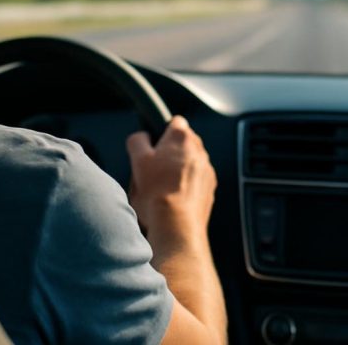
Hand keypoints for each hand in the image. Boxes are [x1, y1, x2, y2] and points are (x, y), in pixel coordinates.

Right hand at [126, 116, 216, 246]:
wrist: (177, 226)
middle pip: (183, 144)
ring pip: (191, 164)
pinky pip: (197, 182)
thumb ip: (137, 141)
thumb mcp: (137, 161)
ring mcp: (207, 171)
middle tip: (154, 169)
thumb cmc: (157, 194)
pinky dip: (187, 187)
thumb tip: (141, 137)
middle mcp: (199, 151)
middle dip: (170, 153)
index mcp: (181, 138)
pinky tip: (173, 199)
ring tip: (163, 188)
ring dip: (180, 171)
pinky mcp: (210, 189)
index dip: (161, 132)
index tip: (154, 145)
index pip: (174, 121)